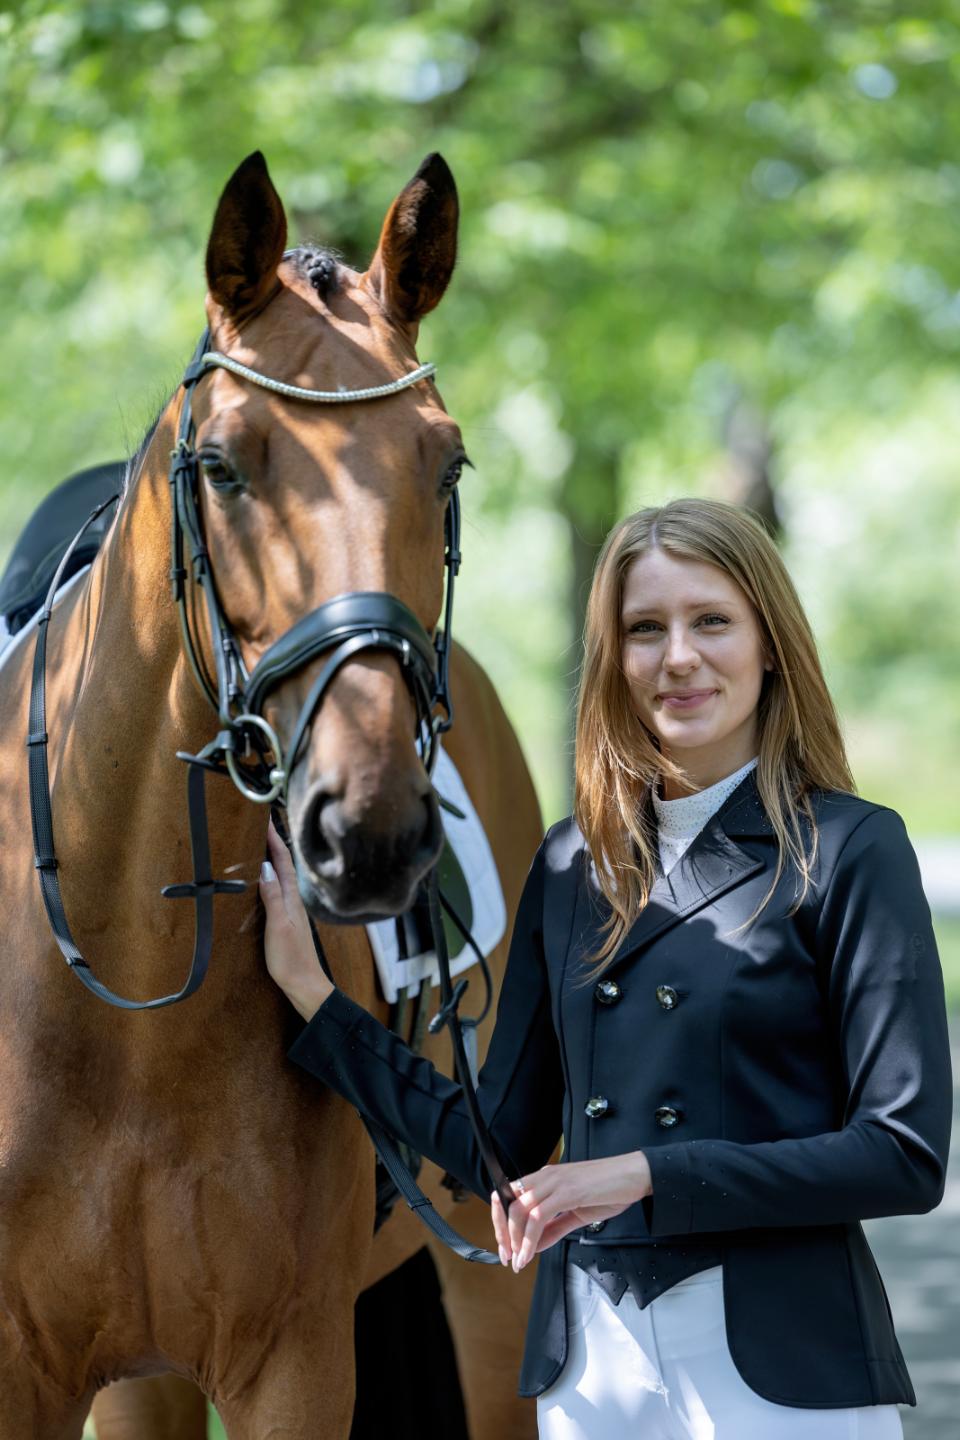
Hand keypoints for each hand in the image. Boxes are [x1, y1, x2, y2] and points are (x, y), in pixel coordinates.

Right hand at [259, 819, 334, 1020]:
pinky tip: (265, 882)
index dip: (274, 840)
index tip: (265, 820)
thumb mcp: (278, 926)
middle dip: (273, 844)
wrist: (304, 985)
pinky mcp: (286, 921)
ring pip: (281, 877)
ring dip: (272, 859)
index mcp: (291, 898)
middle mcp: (293, 901)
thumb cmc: (291, 959)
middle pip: (283, 866)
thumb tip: (264, 868)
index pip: (281, 862)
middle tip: (262, 825)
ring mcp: (291, 911)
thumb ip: (273, 897)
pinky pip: (278, 891)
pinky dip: (270, 879)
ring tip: (261, 844)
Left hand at [490, 1153, 651, 1270]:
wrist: (635, 1175)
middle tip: (508, 1258)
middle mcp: (545, 1177)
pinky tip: (530, 1253)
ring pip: (519, 1211)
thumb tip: (535, 1245)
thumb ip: (554, 1228)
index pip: (509, 1196)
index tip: (506, 1247)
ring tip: (518, 1261)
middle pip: (508, 1204)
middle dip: (503, 1235)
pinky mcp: (567, 1191)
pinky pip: (538, 1217)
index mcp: (545, 1178)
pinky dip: (529, 1239)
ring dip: (515, 1240)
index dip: (501, 1222)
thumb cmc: (610, 1188)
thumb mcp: (577, 1212)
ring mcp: (555, 1182)